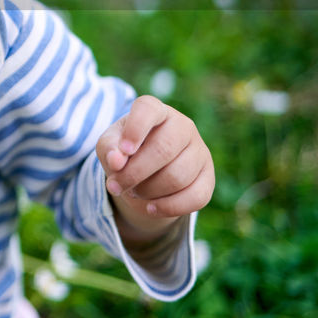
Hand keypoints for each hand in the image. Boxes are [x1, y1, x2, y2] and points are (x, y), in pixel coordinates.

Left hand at [95, 95, 214, 239]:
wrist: (146, 172)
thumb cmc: (125, 152)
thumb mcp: (110, 146)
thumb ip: (109, 149)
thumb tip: (116, 161)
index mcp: (155, 111)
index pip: (148, 109)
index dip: (135, 130)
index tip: (124, 151)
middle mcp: (182, 125)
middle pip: (163, 150)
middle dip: (134, 174)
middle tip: (115, 186)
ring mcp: (200, 150)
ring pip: (177, 177)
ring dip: (148, 191)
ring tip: (133, 191)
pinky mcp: (208, 177)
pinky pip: (195, 198)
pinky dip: (168, 207)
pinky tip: (151, 208)